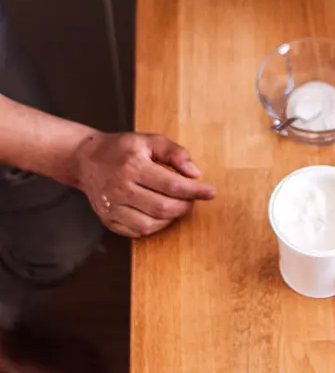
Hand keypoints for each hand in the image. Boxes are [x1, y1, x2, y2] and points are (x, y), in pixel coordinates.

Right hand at [72, 132, 215, 237]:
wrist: (86, 159)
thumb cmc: (123, 149)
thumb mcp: (150, 140)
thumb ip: (175, 153)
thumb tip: (195, 173)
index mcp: (133, 166)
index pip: (171, 184)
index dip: (194, 191)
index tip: (210, 192)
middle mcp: (120, 188)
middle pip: (162, 207)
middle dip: (185, 206)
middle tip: (192, 198)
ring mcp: (111, 207)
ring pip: (150, 224)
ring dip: (171, 218)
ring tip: (176, 205)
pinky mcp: (108, 220)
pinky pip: (137, 232)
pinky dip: (155, 226)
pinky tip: (159, 214)